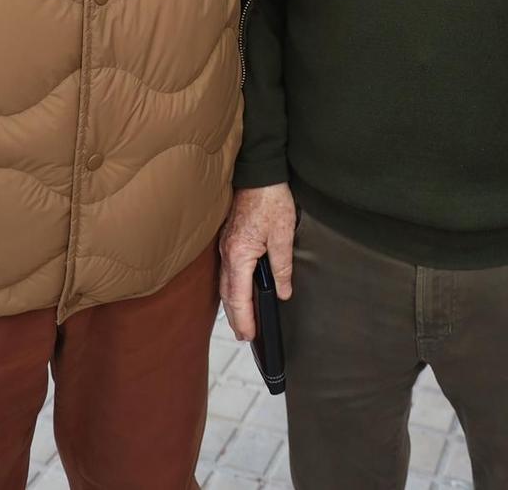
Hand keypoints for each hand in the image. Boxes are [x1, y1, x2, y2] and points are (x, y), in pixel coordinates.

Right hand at [219, 184, 295, 341]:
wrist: (259, 172)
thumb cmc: (271, 199)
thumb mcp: (283, 235)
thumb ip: (282, 267)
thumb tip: (282, 293)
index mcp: (239, 255)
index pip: (239, 296)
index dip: (244, 319)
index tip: (250, 336)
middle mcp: (227, 253)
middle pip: (227, 294)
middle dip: (235, 317)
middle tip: (244, 336)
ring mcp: (225, 246)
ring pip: (225, 283)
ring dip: (232, 304)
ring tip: (241, 320)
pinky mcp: (229, 239)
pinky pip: (227, 271)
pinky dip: (231, 288)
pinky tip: (238, 292)